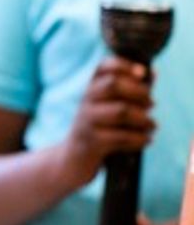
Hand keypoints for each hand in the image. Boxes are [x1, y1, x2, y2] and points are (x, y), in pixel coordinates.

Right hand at [56, 57, 155, 188]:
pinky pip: (122, 137)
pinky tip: (145, 140)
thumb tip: (151, 72)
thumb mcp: (106, 107)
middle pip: (112, 85)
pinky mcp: (93, 142)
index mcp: (91, 89)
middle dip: (139, 92)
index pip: (103, 67)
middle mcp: (86, 101)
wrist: (72, 159)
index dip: (124, 65)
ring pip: (121, 111)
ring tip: (151, 125)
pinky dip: (140, 138)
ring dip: (144, 118)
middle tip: (151, 104)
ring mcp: (87, 121)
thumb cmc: (98, 130)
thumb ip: (128, 91)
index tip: (141, 72)